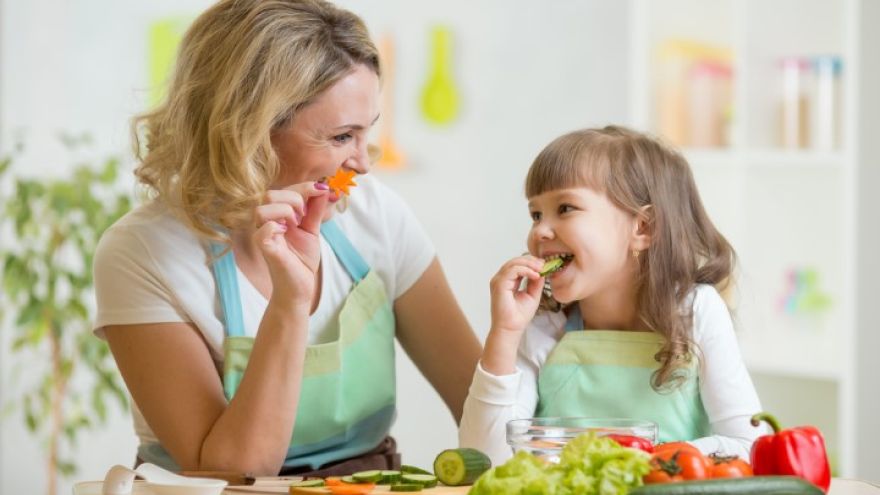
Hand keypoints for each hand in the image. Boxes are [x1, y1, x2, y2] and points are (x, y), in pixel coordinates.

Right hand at [252, 181, 329, 303]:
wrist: (301, 287)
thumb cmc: (302, 260)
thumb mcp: (312, 230)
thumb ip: (315, 210)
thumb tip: (324, 188)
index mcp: (276, 216)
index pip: (283, 189)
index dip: (304, 187)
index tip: (322, 190)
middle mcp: (265, 223)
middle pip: (270, 194)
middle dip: (294, 199)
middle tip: (305, 216)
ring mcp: (263, 235)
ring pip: (262, 208)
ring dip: (285, 211)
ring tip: (296, 224)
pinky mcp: (264, 249)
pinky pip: (262, 230)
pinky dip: (276, 227)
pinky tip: (287, 232)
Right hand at [489, 255, 544, 334]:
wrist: (511, 329)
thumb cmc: (519, 316)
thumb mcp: (532, 295)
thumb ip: (536, 282)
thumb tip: (542, 271)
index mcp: (507, 281)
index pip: (518, 265)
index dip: (531, 262)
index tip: (545, 265)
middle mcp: (501, 279)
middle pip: (515, 261)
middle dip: (531, 261)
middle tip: (544, 265)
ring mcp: (498, 281)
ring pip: (514, 263)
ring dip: (529, 264)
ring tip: (541, 269)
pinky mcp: (499, 284)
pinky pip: (513, 270)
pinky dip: (526, 270)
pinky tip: (535, 275)